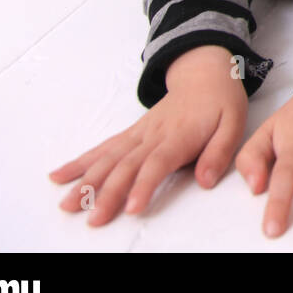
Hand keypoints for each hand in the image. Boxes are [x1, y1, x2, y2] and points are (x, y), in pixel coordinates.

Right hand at [49, 44, 247, 224]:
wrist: (205, 73)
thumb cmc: (221, 102)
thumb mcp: (233, 125)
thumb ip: (218, 153)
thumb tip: (205, 181)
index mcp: (179, 136)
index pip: (157, 163)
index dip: (143, 185)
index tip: (131, 208)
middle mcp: (153, 135)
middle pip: (126, 165)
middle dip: (108, 193)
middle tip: (93, 218)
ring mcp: (138, 134)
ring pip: (108, 158)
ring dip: (86, 181)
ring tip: (67, 204)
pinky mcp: (131, 133)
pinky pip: (103, 148)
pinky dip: (80, 162)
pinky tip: (58, 176)